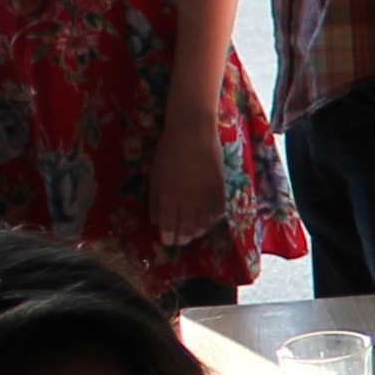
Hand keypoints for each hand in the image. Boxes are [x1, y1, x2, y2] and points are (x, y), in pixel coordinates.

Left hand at [147, 98, 225, 246]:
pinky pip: (218, 210)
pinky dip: (213, 219)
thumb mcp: (154, 175)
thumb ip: (155, 200)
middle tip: (181, 241)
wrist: (193, 132)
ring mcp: (206, 196)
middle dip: (183, 238)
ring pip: (204, 222)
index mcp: (169, 198)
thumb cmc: (168, 151)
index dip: (168, 236)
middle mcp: (189, 202)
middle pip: (188, 228)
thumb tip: (155, 220)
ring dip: (198, 231)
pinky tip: (209, 220)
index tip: (167, 241)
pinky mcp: (220, 188)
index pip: (169, 226)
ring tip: (194, 234)